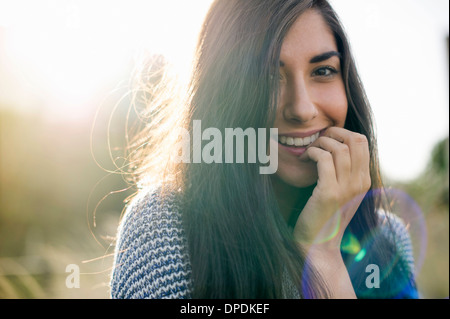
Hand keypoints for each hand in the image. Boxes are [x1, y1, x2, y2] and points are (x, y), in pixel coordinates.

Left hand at [294, 127, 370, 251]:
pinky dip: (312, 153)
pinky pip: (324, 159)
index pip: (362, 142)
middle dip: (333, 133)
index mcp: (364, 180)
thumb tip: (335, 145)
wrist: (318, 243)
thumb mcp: (341, 191)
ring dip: (319, 143)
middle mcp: (360, 183)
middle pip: (355, 140)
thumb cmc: (324, 214)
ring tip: (308, 153)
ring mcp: (347, 188)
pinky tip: (304, 160)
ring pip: (338, 148)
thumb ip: (344, 171)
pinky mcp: (330, 193)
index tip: (326, 139)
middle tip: (318, 140)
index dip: (343, 133)